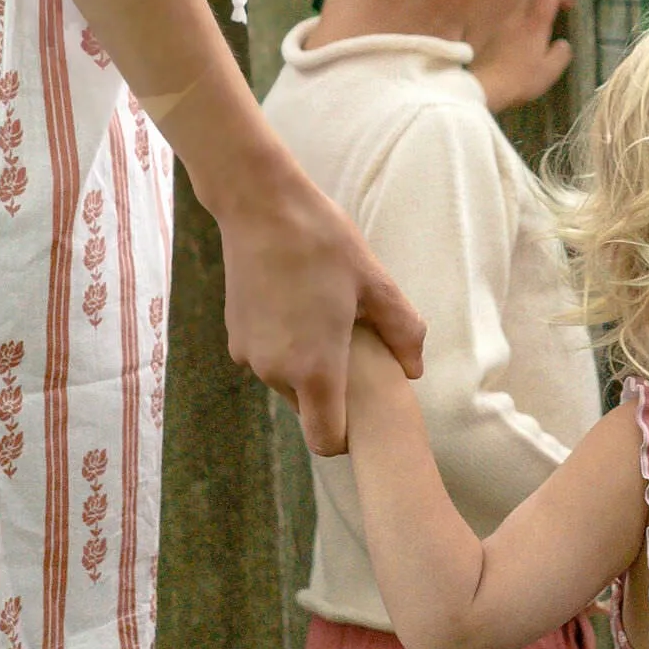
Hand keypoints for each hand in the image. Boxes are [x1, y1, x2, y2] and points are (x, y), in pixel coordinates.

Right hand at [216, 155, 424, 453]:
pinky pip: (269, 360)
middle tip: (353, 348)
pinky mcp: (235, 338)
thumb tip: (413, 369)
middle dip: (332, 392)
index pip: (327, 441)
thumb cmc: (324, 243)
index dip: (348, 436)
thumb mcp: (376, 284)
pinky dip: (286, 347)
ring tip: (327, 320)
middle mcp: (276, 372)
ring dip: (308, 365)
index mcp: (315, 369)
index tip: (363, 409)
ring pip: (288, 383)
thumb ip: (403, 333)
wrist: (260, 207)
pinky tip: (301, 307)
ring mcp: (250, 357)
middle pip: (310, 410)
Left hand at [472, 0, 573, 115]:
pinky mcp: (490, 26)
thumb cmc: (521, 79)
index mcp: (536, 24)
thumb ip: (560, 55)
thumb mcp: (548, 71)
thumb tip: (563, 44)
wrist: (485, 85)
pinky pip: (505, 4)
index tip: (569, 4)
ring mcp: (503, 19)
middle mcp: (520, 15)